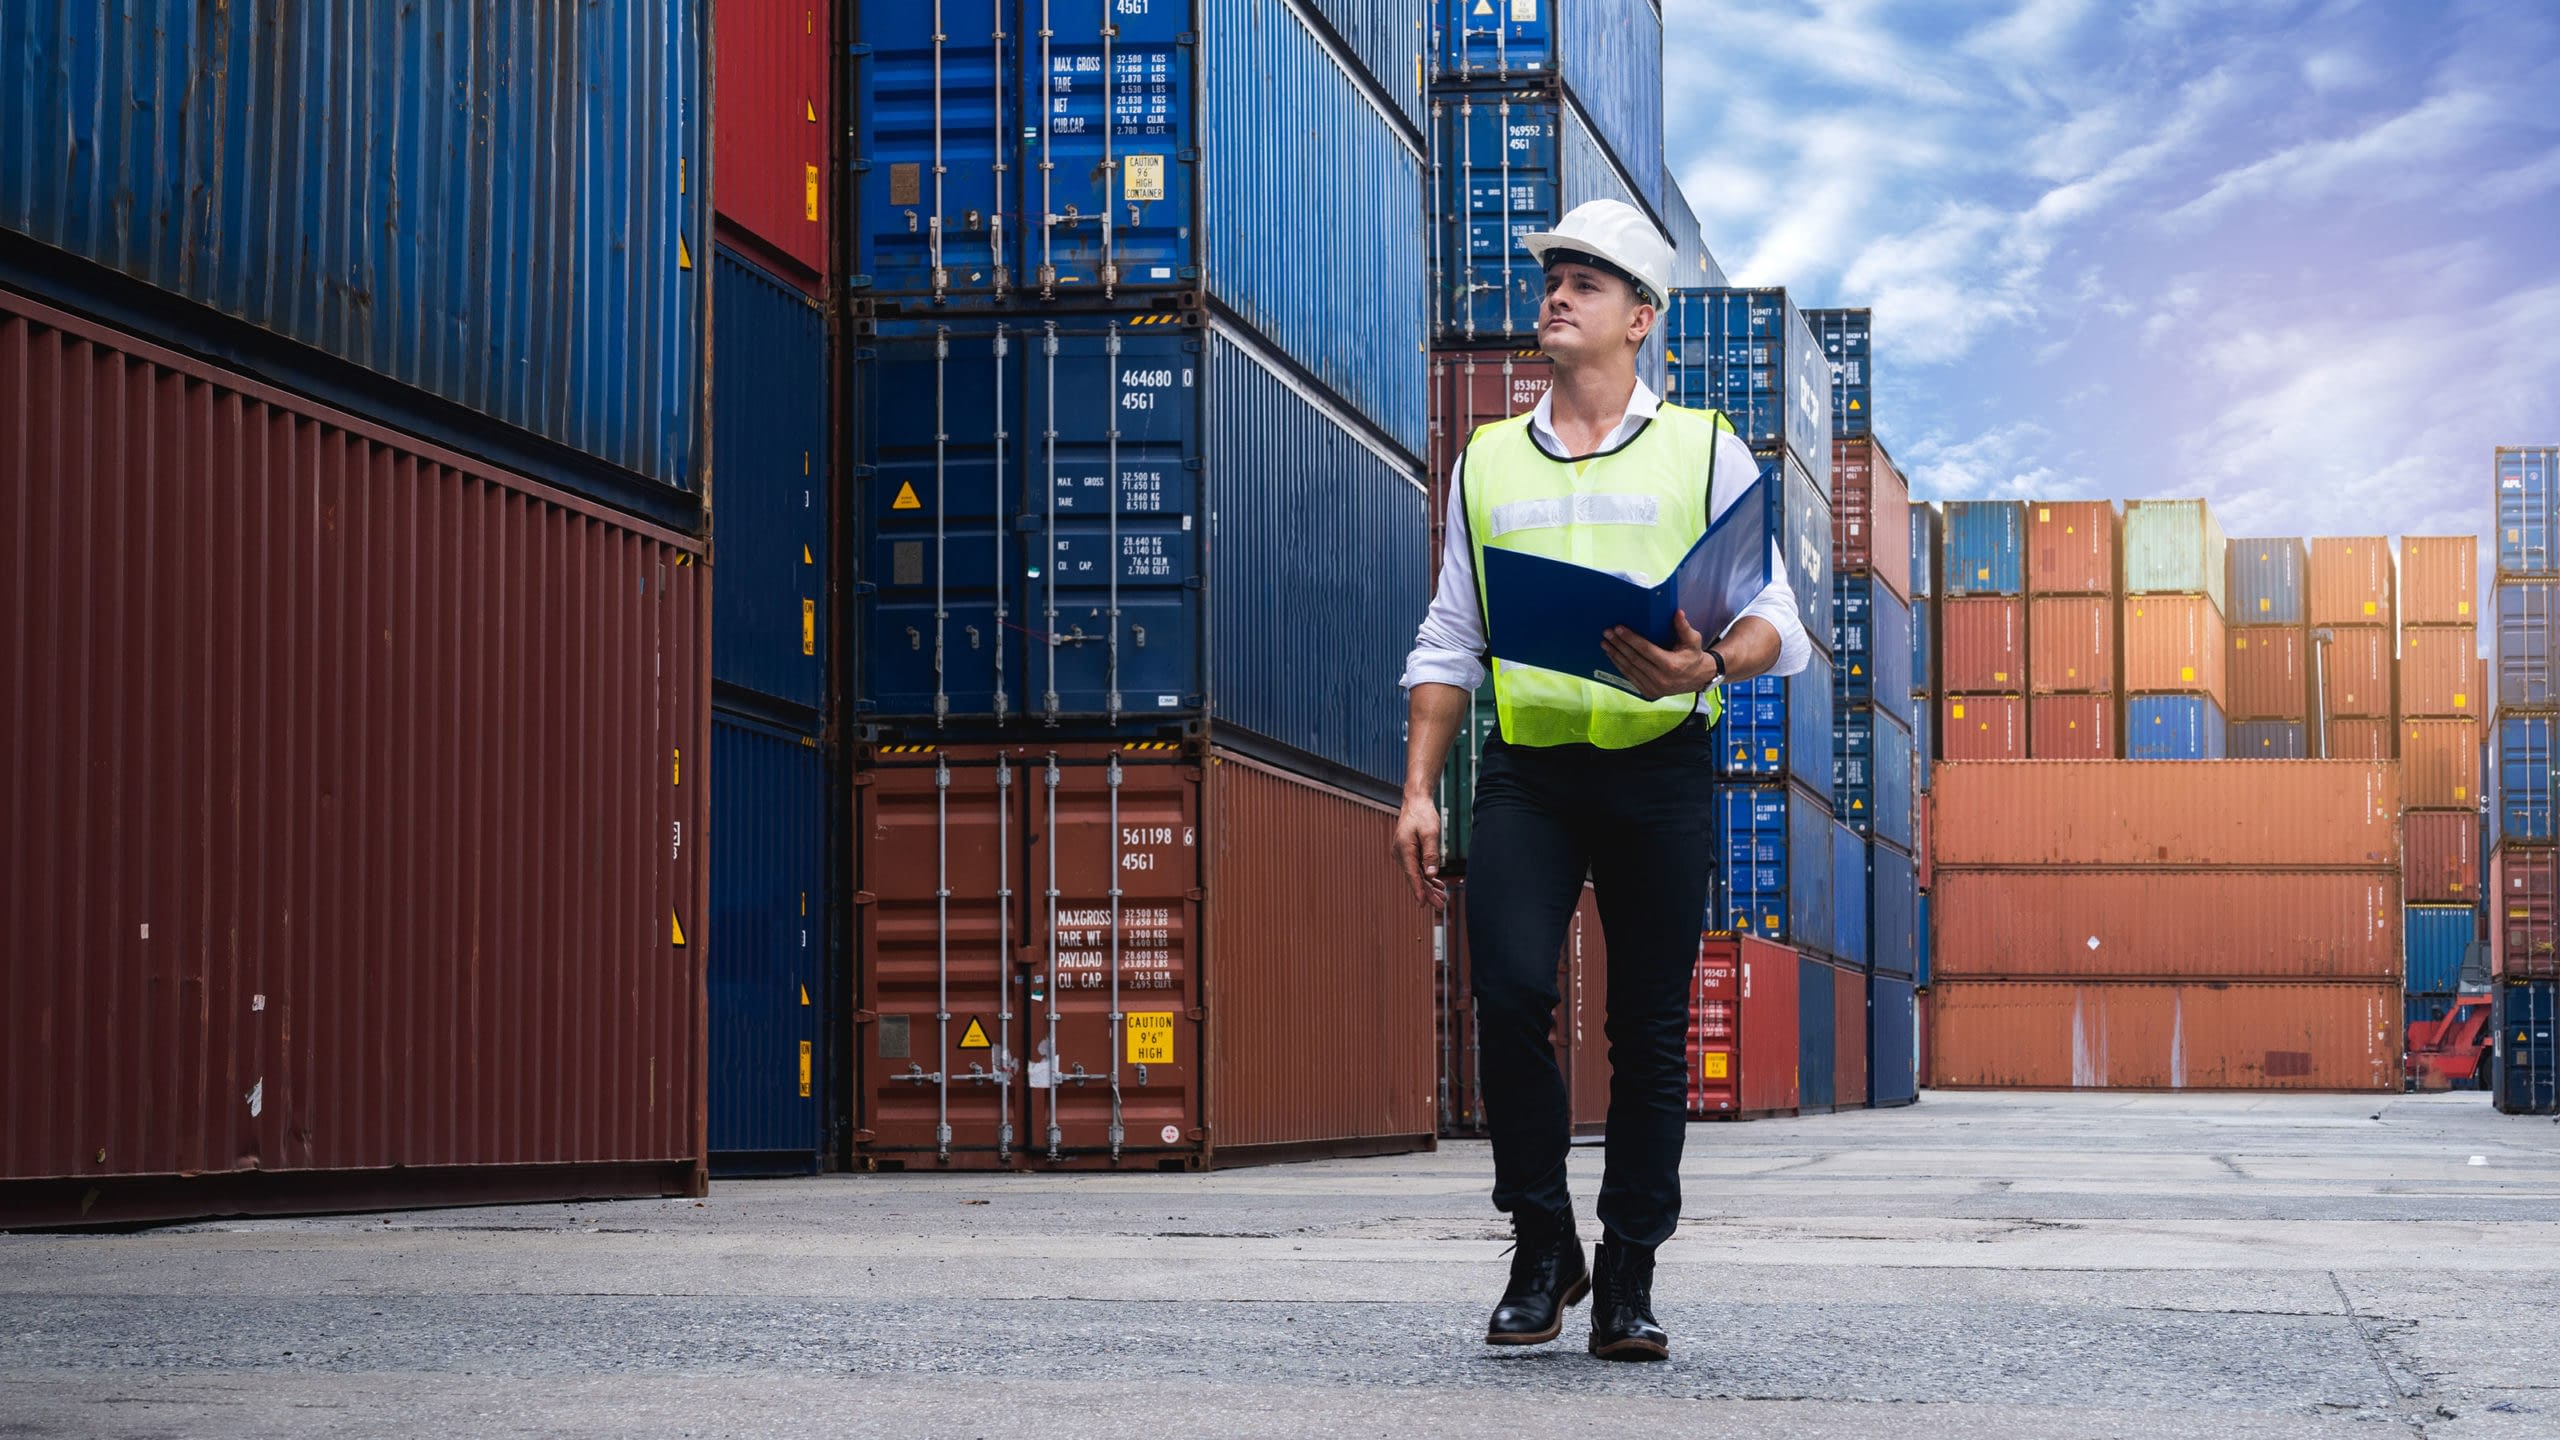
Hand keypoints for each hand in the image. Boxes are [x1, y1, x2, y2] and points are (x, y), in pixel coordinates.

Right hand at [1390, 794, 1447, 909]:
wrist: (1416, 802)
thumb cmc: (1423, 815)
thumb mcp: (1430, 833)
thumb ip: (1431, 855)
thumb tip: (1430, 875)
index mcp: (1403, 849)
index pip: (1412, 874)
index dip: (1418, 890)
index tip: (1423, 904)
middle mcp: (1400, 853)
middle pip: (1414, 877)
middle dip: (1427, 892)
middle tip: (1441, 905)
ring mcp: (1403, 853)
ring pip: (1416, 874)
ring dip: (1429, 886)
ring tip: (1442, 898)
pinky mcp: (1408, 851)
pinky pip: (1417, 867)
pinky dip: (1427, 876)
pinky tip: (1436, 884)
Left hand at [1601, 609, 1716, 700]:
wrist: (1698, 679)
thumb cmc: (1693, 657)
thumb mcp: (1693, 641)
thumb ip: (1684, 627)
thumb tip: (1677, 612)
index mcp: (1671, 665)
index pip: (1645, 649)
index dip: (1630, 638)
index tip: (1618, 629)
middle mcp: (1661, 679)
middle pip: (1634, 659)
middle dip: (1618, 644)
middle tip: (1607, 633)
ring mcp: (1653, 688)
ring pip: (1629, 669)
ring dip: (1615, 655)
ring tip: (1605, 643)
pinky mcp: (1648, 692)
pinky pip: (1630, 677)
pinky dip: (1620, 666)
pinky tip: (1613, 656)